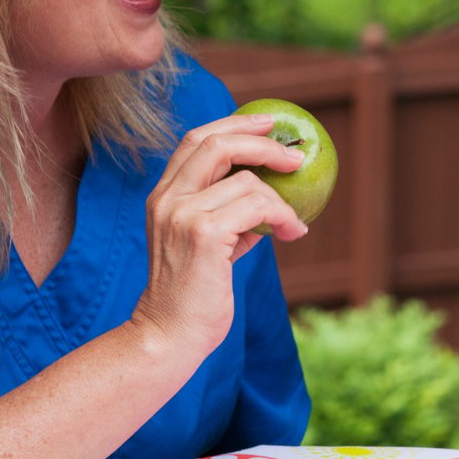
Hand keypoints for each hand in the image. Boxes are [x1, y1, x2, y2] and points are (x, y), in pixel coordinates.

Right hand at [130, 113, 307, 355]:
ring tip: (293, 224)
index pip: (194, 140)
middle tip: (294, 155)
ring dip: (281, 200)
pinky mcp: (203, 234)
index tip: (267, 122)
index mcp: (163, 196)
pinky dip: (283, 216)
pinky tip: (292, 233)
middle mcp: (167, 199)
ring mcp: (182, 215)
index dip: (233, 123)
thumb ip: (228, 216)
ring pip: (247, 181)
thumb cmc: (193, 295)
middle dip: (261, 141)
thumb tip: (269, 198)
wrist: (169, 335)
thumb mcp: (207, 245)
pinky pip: (258, 207)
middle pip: (216, 143)